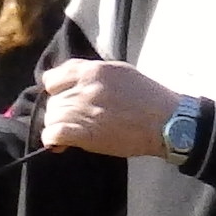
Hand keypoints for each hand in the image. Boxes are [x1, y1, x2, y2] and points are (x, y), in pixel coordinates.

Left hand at [37, 56, 181, 157]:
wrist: (165, 122)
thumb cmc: (149, 99)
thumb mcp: (120, 73)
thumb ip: (94, 74)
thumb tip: (76, 81)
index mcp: (93, 71)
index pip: (52, 77)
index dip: (56, 91)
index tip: (65, 99)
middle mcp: (84, 88)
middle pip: (53, 101)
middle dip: (60, 113)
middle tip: (74, 122)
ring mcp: (83, 110)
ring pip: (51, 118)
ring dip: (58, 127)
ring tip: (71, 134)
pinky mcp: (84, 133)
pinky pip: (52, 134)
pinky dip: (53, 141)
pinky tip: (63, 145)